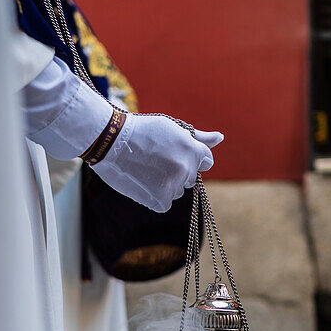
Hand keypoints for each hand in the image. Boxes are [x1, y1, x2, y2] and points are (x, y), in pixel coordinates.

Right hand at [94, 115, 223, 212]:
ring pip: (177, 191)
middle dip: (176, 171)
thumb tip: (220, 138)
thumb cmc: (140, 131)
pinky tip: (142, 181)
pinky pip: (165, 203)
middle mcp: (187, 168)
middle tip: (153, 160)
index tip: (173, 154)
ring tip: (145, 169)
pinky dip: (154, 196)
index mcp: (192, 149)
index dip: (189, 158)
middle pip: (190, 178)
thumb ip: (198, 138)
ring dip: (165, 185)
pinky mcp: (161, 200)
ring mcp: (174, 185)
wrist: (110, 141)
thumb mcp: (172, 128)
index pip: (206, 161)